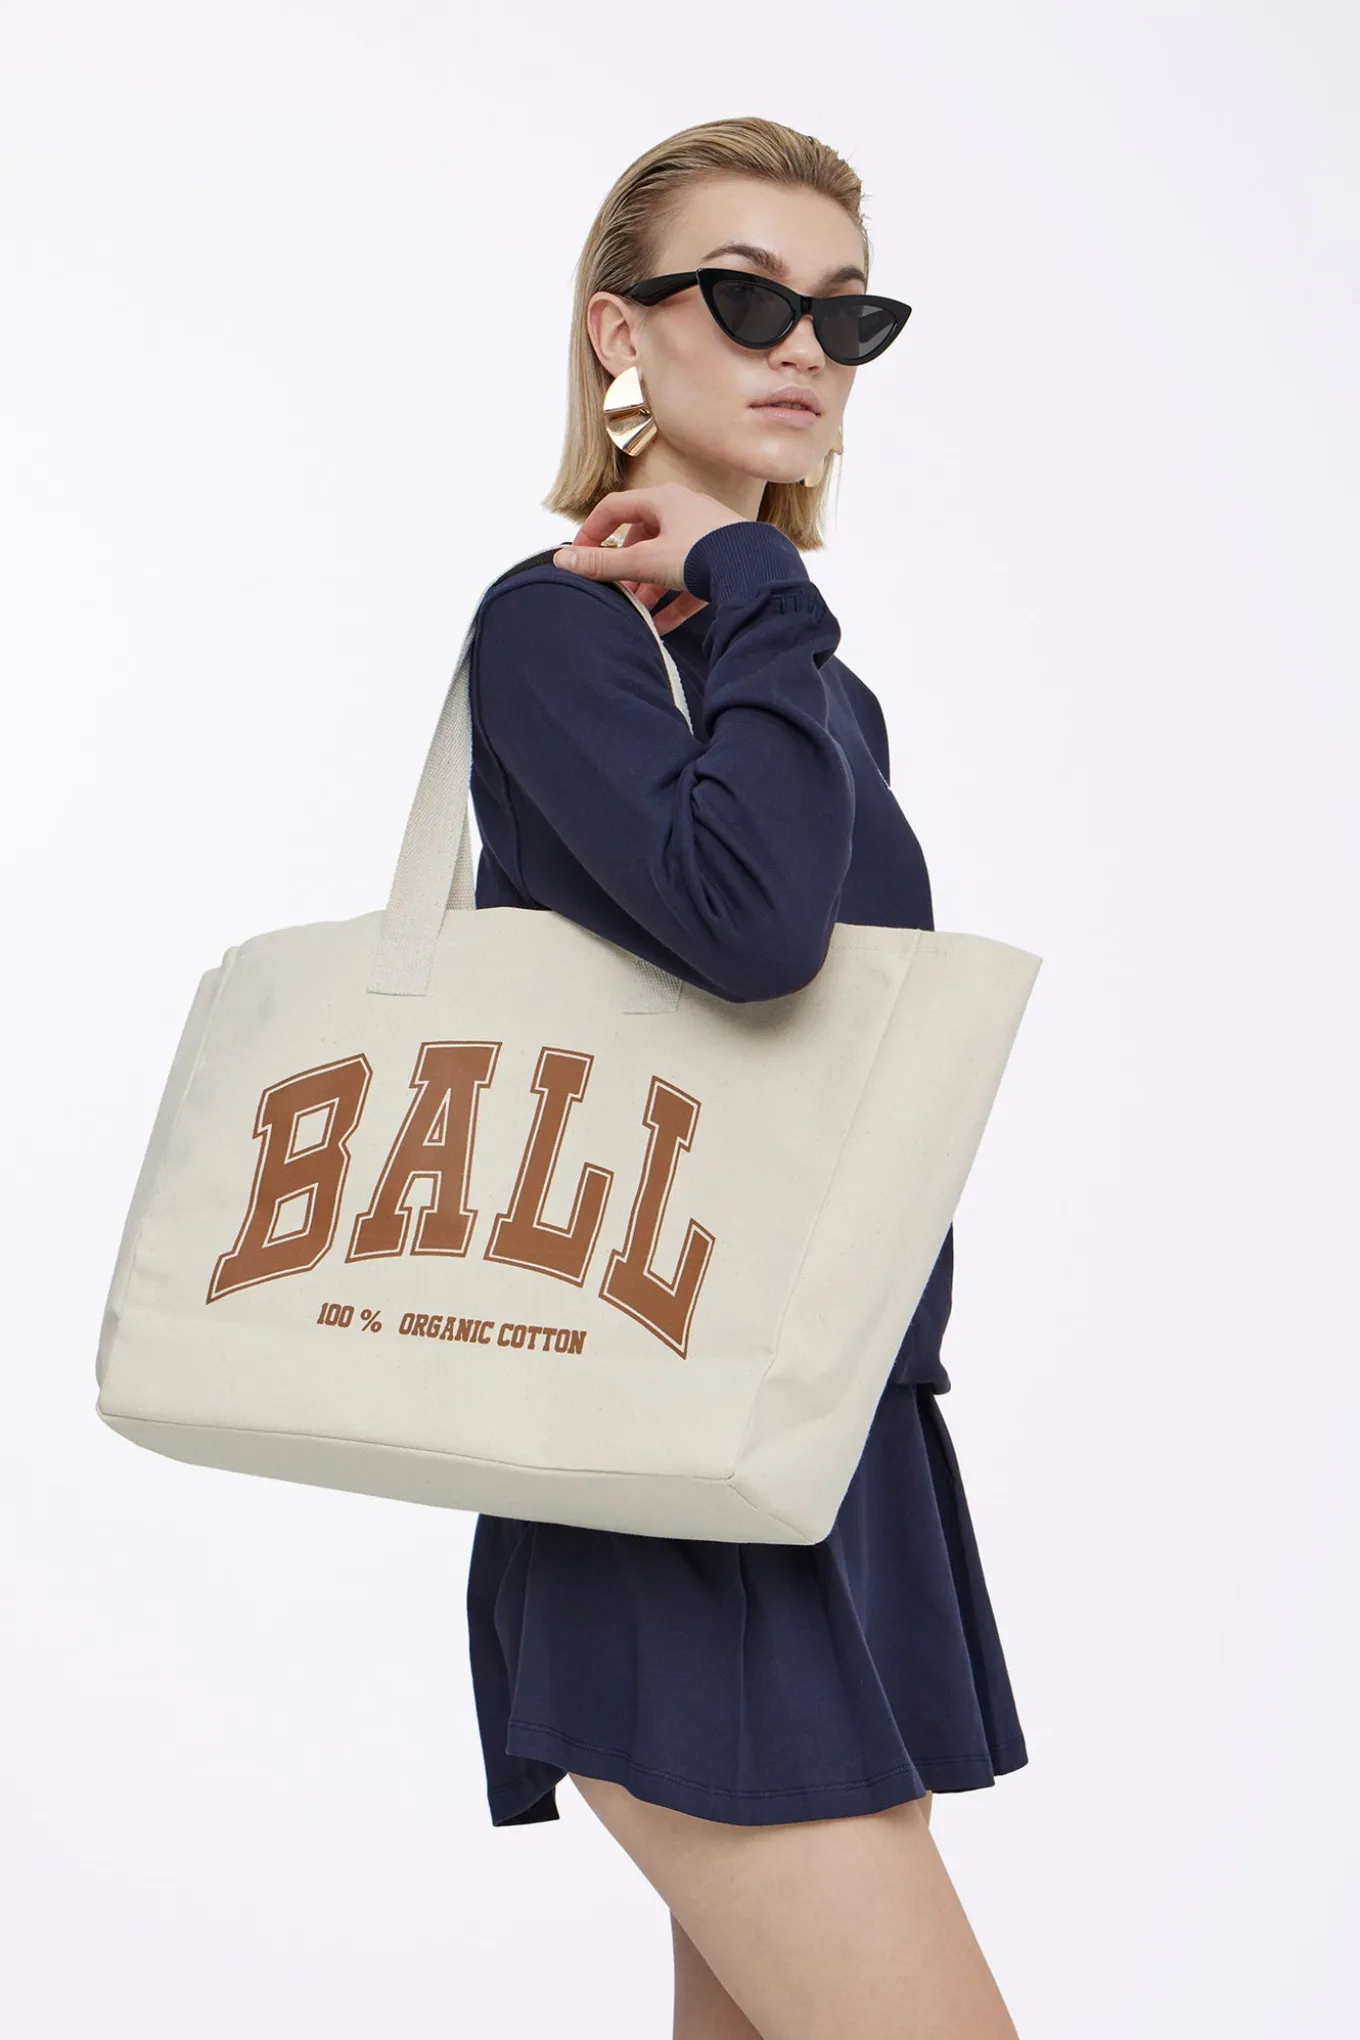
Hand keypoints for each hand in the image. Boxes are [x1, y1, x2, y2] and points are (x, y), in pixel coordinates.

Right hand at [553, 482, 745, 634]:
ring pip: (667, 562)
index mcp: (664, 500)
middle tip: (614, 591)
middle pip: (643, 537)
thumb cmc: (702, 553)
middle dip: (626, 568)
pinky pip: (692, 581)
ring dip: (650, 588)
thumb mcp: (644, 561)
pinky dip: (675, 602)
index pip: (615, 508)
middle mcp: (686, 511)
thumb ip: (603, 564)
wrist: (757, 569)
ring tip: (637, 612)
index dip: (592, 531)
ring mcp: (707, 535)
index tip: (579, 556)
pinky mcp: (724, 561)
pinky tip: (663, 626)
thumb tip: (563, 561)